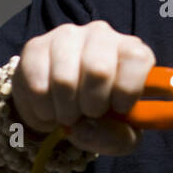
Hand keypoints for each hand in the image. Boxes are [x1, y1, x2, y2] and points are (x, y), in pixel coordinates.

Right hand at [10, 20, 155, 154]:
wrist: (61, 107)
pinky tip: (49, 110)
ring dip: (64, 111)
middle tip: (87, 114)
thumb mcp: (122, 135)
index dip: (127, 90)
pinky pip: (37, 85)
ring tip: (67, 114)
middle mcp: (101, 35)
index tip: (118, 108)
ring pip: (64, 79)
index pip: (136, 58)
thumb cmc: (101, 116)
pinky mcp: (36, 46)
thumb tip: (87, 128)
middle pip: (98, 70)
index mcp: (131, 51)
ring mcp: (67, 36)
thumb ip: (118, 138)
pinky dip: (42, 110)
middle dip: (92, 106)